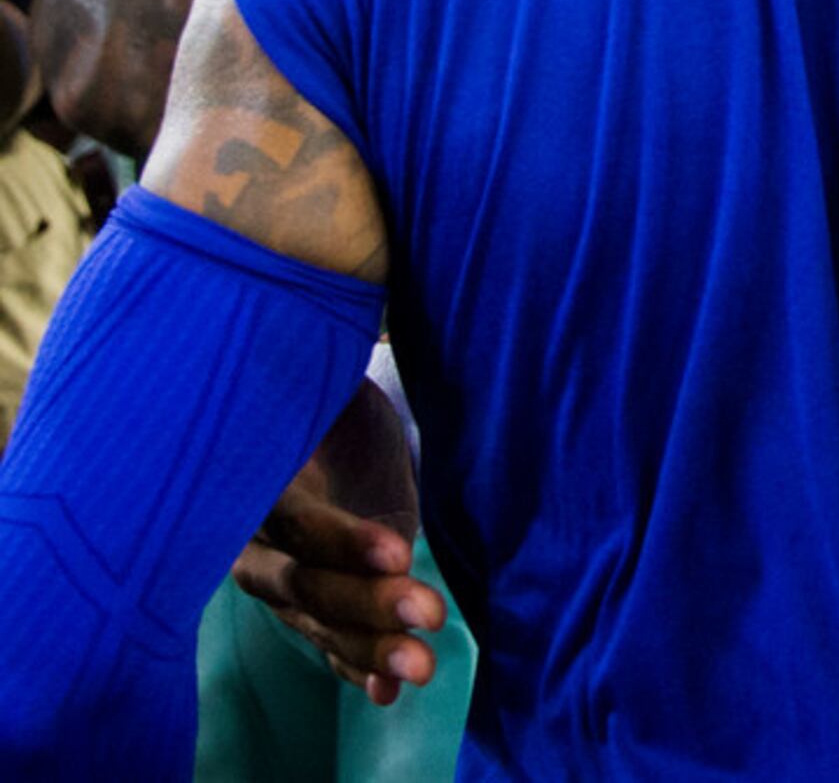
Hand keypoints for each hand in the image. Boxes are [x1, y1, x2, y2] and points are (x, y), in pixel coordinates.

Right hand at [230, 379, 443, 703]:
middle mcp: (252, 541)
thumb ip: (319, 362)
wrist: (301, 408)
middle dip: (367, 603)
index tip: (400, 549)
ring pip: (318, 621)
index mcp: (249, 479)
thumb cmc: (314, 379)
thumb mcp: (314, 370)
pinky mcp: (309, 598)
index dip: (341, 539)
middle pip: (305, 585)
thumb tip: (353, 304)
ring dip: (370, 647)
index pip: (294, 521)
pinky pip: (325, 642)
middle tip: (430, 615)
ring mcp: (278, 577)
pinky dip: (356, 668)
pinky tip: (390, 694)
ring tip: (425, 666)